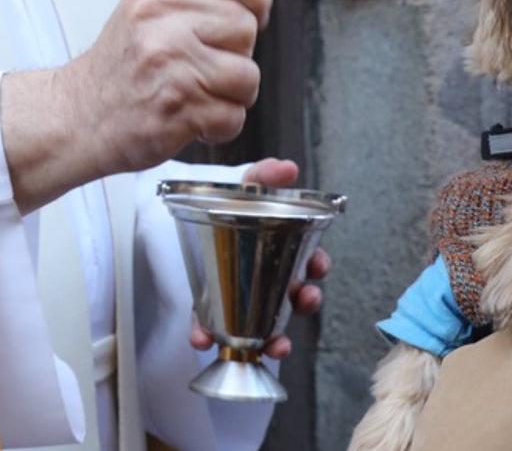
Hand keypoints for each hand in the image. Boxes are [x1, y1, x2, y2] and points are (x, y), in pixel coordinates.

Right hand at [2, 0, 273, 212]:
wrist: (80, 115)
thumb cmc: (121, 64)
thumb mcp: (153, 7)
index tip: (254, 9)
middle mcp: (163, 20)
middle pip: (246, 26)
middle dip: (237, 52)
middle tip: (203, 62)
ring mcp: (172, 64)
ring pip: (248, 75)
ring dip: (232, 93)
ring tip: (197, 90)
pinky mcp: (179, 107)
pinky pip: (235, 116)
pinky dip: (220, 124)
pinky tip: (192, 115)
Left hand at [189, 157, 331, 358]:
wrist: (192, 219)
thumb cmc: (229, 206)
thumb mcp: (246, 188)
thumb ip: (266, 174)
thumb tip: (289, 168)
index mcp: (282, 249)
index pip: (310, 259)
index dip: (318, 264)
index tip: (319, 266)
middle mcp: (269, 277)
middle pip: (297, 295)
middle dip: (307, 302)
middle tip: (306, 298)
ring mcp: (245, 298)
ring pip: (268, 323)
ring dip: (277, 338)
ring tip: (277, 344)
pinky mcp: (216, 310)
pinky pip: (216, 330)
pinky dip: (209, 337)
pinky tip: (203, 340)